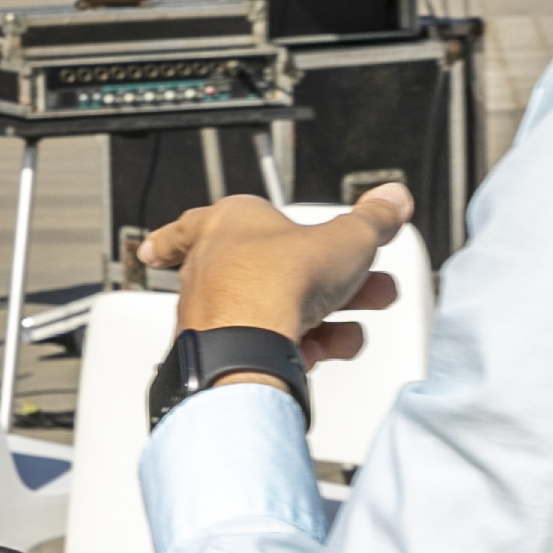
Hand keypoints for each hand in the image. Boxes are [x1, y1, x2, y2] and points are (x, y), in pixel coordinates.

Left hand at [136, 183, 408, 365]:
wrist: (247, 345)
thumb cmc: (273, 282)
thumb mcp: (345, 238)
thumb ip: (372, 219)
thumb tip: (392, 199)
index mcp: (226, 225)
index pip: (189, 224)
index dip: (175, 234)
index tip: (159, 245)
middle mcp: (211, 268)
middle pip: (270, 270)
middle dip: (325, 279)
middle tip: (355, 283)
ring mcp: (214, 314)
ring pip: (272, 310)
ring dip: (324, 315)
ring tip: (359, 319)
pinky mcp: (225, 353)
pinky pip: (269, 346)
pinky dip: (307, 346)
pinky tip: (335, 346)